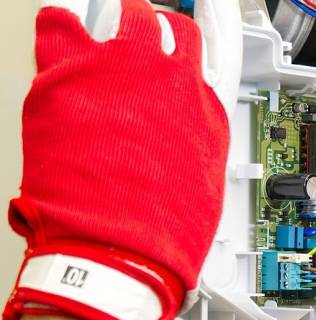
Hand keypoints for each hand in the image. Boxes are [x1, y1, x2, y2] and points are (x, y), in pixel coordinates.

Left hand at [3, 0, 241, 319]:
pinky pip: (57, 29)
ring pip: (118, 17)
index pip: (209, 45)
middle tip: (142, 40)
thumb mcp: (206, 177)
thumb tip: (187, 122)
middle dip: (152, 30)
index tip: (200, 18)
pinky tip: (61, 36)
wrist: (120, 250)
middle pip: (159, 25)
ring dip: (113, 22)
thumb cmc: (164, 229)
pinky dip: (60, 30)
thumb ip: (197, 133)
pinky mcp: (62, 80)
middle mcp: (162, 78)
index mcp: (200, 103)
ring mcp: (113, 73)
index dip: (207, 28)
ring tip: (102, 38)